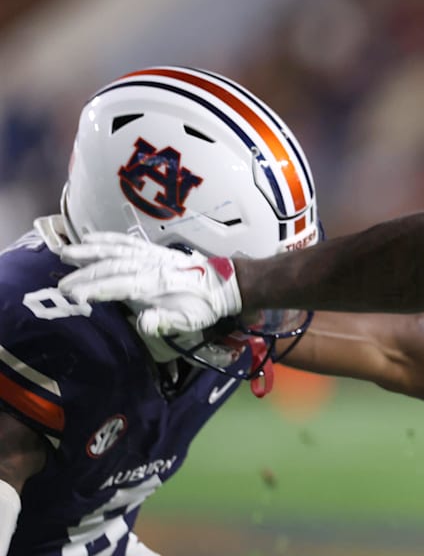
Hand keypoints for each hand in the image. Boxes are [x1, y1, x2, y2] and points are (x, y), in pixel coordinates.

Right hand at [58, 232, 241, 335]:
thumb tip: (144, 323)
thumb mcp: (189, 320)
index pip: (121, 286)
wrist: (224, 283)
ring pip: (117, 250)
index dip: (96, 290)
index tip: (74, 296)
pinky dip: (109, 238)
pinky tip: (91, 237)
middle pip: (113, 266)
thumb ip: (165, 321)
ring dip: (91, 251)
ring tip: (66, 252)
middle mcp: (152, 265)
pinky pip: (128, 241)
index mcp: (158, 284)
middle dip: (85, 275)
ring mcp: (152, 255)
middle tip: (61, 285)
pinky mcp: (154, 250)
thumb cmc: (203, 306)